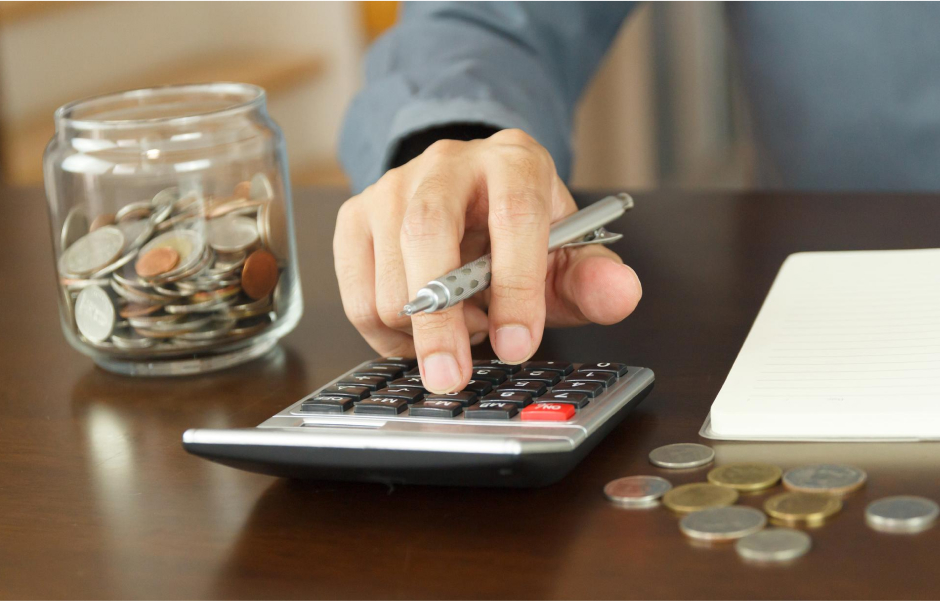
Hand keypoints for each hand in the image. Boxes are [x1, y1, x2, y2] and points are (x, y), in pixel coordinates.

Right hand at [334, 129, 641, 392]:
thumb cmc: (522, 232)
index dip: (516, 286)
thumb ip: (594, 278)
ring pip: (387, 276)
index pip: (514, 214)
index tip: (517, 347)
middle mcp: (447, 163)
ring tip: (464, 326)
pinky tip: (424, 329)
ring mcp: (392, 187)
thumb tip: (621, 294)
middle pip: (427, 233)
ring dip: (423, 329)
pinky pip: (357, 296)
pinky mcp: (355, 218)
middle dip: (440, 319)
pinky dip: (387, 334)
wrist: (471, 198)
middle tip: (451, 378)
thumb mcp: (566, 254)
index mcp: (513, 162)